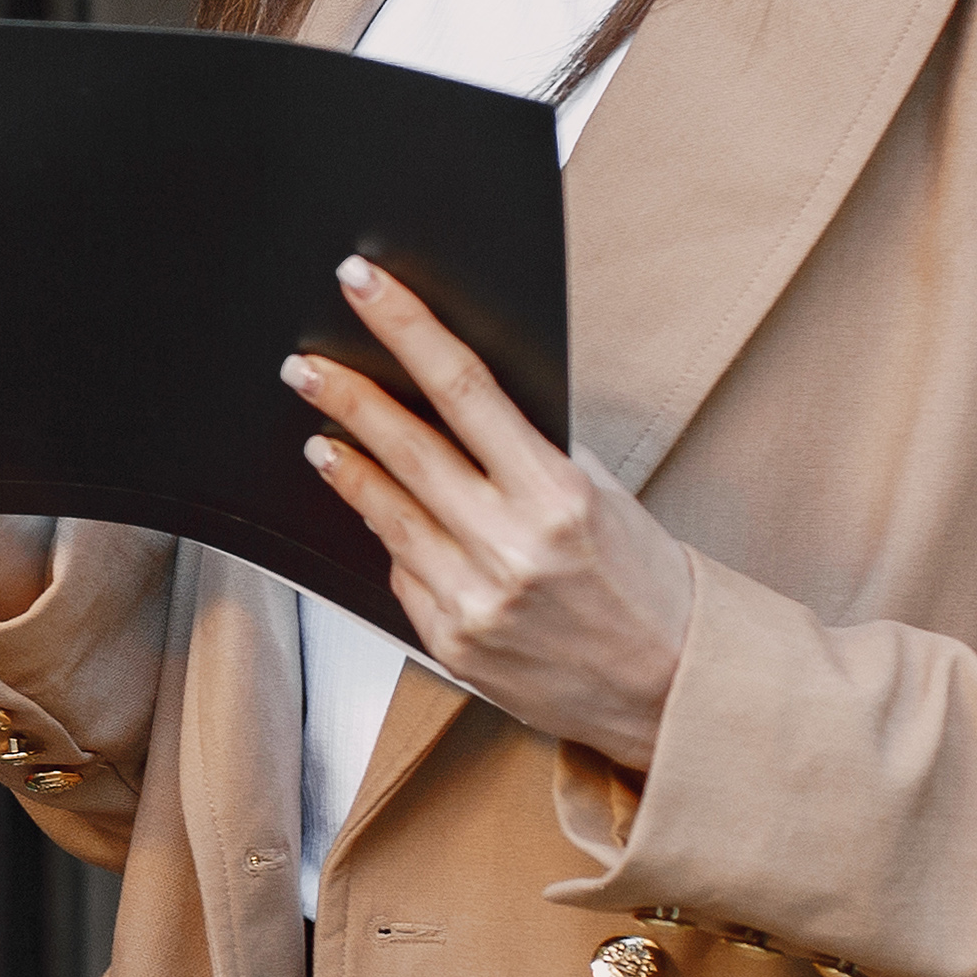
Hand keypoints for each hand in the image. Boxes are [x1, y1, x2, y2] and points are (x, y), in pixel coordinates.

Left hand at [291, 255, 694, 771]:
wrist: (671, 688)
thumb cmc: (644, 584)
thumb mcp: (605, 499)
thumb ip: (531, 454)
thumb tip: (456, 399)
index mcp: (558, 498)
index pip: (464, 389)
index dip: (407, 329)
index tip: (364, 287)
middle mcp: (511, 550)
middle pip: (407, 449)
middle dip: (347, 398)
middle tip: (305, 366)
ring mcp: (474, 603)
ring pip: (386, 514)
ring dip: (347, 468)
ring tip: (322, 434)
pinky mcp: (451, 644)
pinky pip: (402, 574)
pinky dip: (389, 538)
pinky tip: (380, 516)